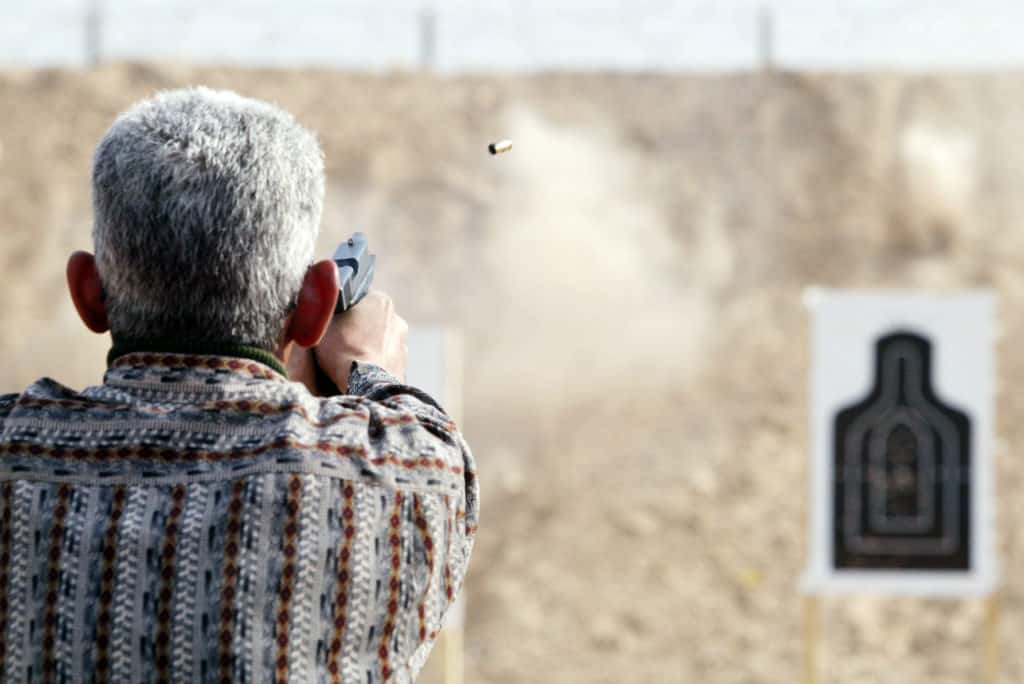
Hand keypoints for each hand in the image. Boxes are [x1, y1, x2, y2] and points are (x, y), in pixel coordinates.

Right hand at [287, 290, 408, 394]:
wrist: (364, 383)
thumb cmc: (343, 347)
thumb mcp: (323, 319)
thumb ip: (326, 308)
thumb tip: (322, 306)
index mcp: (381, 301)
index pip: (359, 300)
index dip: (343, 313)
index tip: (333, 325)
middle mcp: (397, 320)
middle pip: (371, 322)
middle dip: (357, 331)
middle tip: (338, 345)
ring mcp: (403, 346)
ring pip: (379, 345)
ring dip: (367, 350)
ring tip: (348, 362)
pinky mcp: (402, 369)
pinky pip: (383, 365)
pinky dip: (373, 368)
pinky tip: (359, 375)